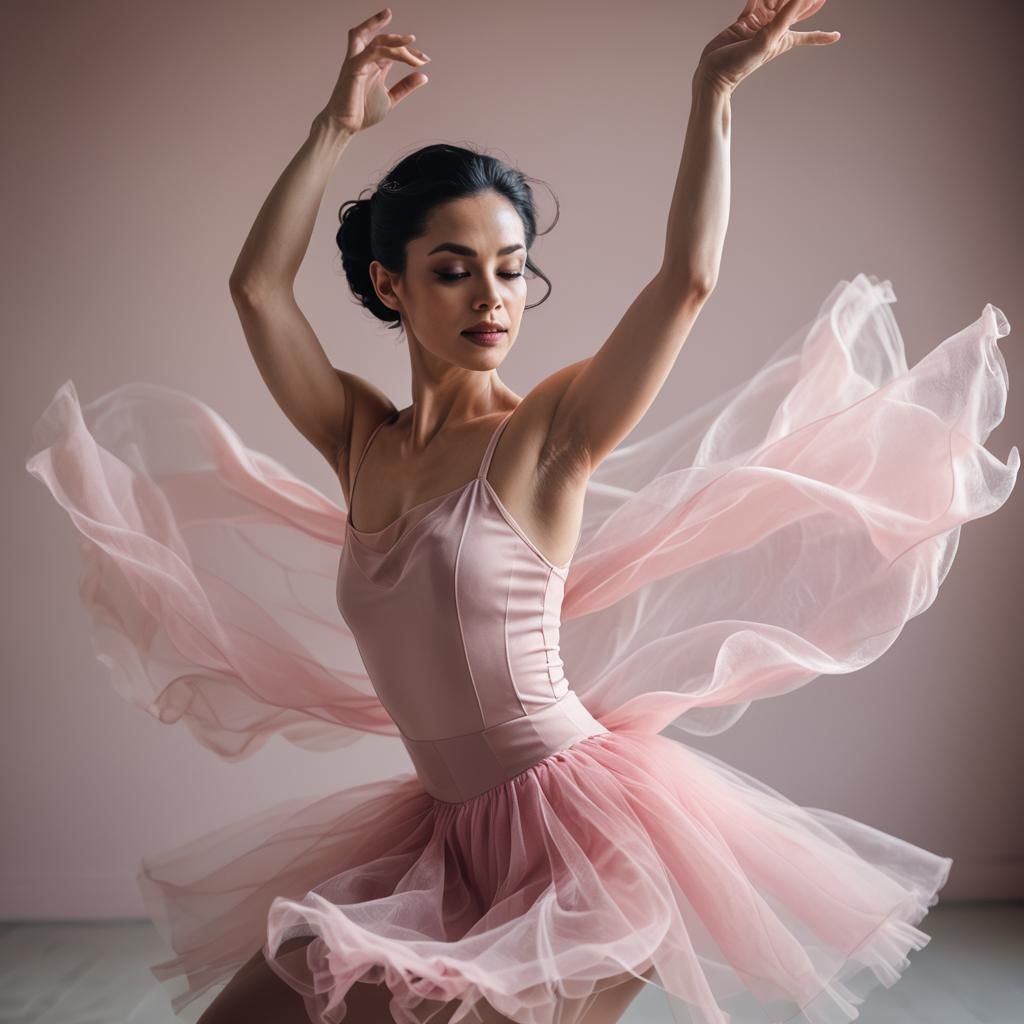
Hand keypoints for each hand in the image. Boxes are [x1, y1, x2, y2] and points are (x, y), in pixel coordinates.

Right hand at [317, 7, 430, 134]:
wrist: (345, 125)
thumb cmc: (362, 112)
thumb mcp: (390, 99)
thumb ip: (405, 87)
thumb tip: (424, 76)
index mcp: (374, 65)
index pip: (392, 50)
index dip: (409, 52)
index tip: (425, 60)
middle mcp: (366, 60)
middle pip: (384, 39)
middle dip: (403, 43)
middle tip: (422, 55)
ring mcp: (359, 61)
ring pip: (376, 40)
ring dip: (395, 40)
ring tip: (411, 42)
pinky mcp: (354, 66)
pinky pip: (371, 51)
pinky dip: (387, 50)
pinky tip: (401, 55)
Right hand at [696, 0, 838, 94]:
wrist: (713, 74)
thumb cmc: (740, 64)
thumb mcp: (768, 39)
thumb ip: (784, 17)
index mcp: (782, 38)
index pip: (808, 35)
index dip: (822, 35)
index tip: (837, 36)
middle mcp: (772, 30)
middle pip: (792, 10)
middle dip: (803, 1)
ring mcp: (757, 25)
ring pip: (773, 1)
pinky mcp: (742, 22)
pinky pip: (754, 2)